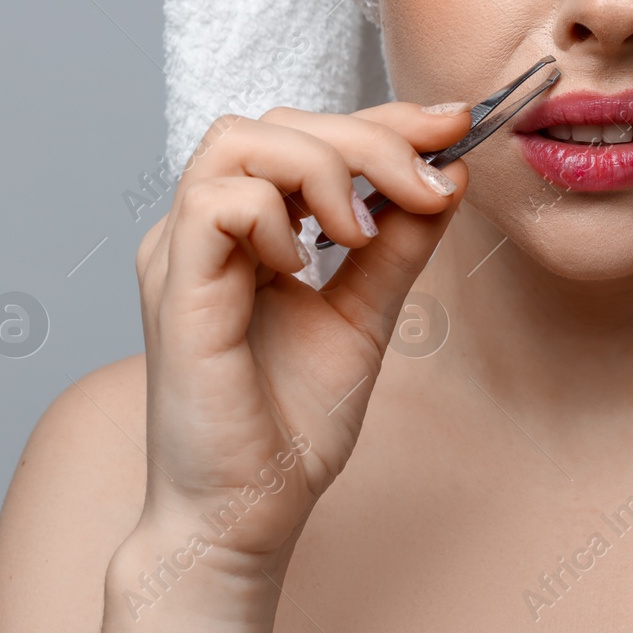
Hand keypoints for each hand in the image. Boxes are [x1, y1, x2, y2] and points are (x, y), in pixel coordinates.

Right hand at [127, 103, 471, 570]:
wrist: (248, 512)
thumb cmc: (290, 424)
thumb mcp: (366, 314)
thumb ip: (401, 245)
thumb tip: (450, 175)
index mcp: (245, 230)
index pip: (308, 134)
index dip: (384, 120)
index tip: (456, 124)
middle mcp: (204, 230)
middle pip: (278, 122)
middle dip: (370, 139)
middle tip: (429, 185)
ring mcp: (181, 254)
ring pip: (238, 140)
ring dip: (323, 169)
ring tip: (360, 234)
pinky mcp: (175, 289)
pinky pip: (217, 202)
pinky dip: (276, 217)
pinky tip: (304, 267)